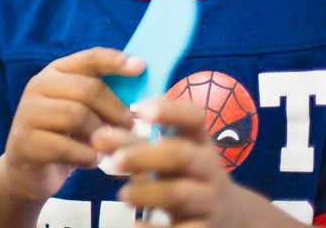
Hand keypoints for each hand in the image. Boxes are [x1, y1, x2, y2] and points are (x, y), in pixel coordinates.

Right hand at [0, 48, 143, 201]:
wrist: (28, 170)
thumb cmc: (64, 137)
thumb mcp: (82, 112)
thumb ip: (103, 101)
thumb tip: (142, 102)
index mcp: (55, 72)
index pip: (89, 58)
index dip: (116, 61)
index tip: (141, 67)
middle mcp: (38, 85)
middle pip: (87, 89)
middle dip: (115, 109)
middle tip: (131, 128)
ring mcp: (28, 112)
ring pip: (77, 116)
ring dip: (100, 136)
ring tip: (107, 148)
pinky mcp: (25, 142)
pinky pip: (66, 147)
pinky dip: (86, 156)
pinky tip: (90, 161)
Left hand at [92, 98, 267, 227]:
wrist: (228, 215)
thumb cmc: (185, 174)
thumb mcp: (167, 155)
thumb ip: (132, 143)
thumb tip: (97, 136)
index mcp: (200, 140)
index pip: (193, 117)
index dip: (169, 110)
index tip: (138, 109)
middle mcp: (209, 167)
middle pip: (182, 156)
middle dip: (146, 156)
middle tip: (115, 160)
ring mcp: (209, 200)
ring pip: (181, 193)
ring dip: (148, 193)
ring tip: (122, 195)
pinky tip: (135, 226)